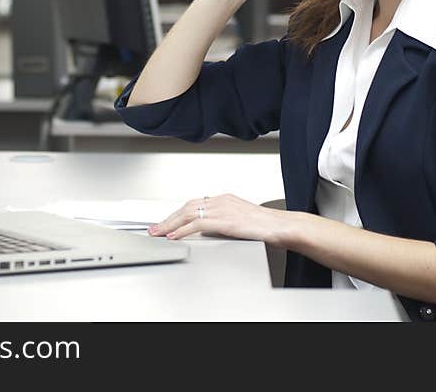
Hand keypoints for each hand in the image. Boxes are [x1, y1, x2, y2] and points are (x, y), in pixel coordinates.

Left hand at [148, 193, 293, 244]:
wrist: (280, 226)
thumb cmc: (266, 226)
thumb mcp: (241, 220)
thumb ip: (225, 221)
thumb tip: (212, 230)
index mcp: (225, 199)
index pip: (194, 204)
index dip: (178, 213)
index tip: (167, 222)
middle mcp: (221, 201)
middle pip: (187, 207)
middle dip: (169, 218)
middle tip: (155, 228)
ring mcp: (222, 209)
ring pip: (188, 213)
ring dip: (170, 224)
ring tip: (159, 232)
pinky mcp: (224, 220)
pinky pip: (196, 224)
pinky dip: (182, 230)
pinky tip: (174, 236)